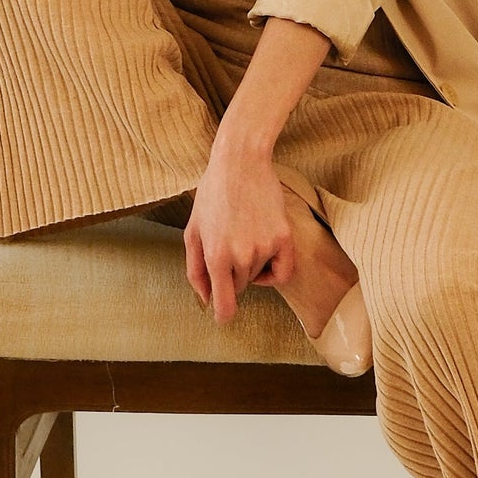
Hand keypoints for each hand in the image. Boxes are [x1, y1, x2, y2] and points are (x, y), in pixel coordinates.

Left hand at [183, 143, 295, 325]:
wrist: (240, 163)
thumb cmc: (212, 195)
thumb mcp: (193, 232)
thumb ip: (195, 270)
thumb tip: (205, 299)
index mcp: (216, 257)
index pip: (225, 306)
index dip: (223, 314)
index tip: (223, 315)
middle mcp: (242, 256)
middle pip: (240, 286)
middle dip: (232, 274)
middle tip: (227, 243)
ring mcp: (266, 247)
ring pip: (258, 276)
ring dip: (251, 265)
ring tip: (242, 234)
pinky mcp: (284, 238)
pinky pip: (283, 271)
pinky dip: (274, 271)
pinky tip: (265, 256)